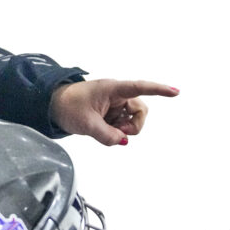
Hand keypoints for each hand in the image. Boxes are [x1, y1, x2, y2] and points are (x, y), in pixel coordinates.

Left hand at [49, 79, 178, 145]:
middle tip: (118, 133)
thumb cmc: (68, 106)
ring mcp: (115, 103)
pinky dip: (116, 130)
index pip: (140, 87)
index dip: (159, 90)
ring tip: (105, 130)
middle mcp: (118, 94)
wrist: (53, 105)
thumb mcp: (86, 124)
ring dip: (123, 129)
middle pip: (140, 111)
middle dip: (133, 126)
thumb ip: (106, 135)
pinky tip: (103, 129)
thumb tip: (122, 141)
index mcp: (113, 89)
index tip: (175, 92)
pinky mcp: (111, 112)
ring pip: (132, 119)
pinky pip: (122, 123)